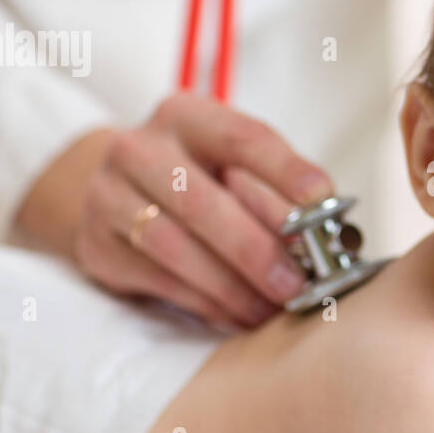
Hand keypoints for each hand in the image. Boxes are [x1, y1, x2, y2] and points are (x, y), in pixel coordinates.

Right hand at [16, 92, 332, 326]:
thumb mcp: (234, 166)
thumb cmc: (200, 178)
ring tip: (271, 311)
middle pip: (202, 201)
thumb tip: (337, 234)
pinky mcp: (96, 246)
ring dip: (231, 287)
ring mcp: (107, 196)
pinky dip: (205, 304)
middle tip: (296, 286)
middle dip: (255, 249)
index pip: (242, 137)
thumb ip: (278, 190)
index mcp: (185, 116)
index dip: (285, 170)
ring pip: (174, 247)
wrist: (119, 193)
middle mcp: (137, 148)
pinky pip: (158, 280)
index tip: (323, 200)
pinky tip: (238, 316)